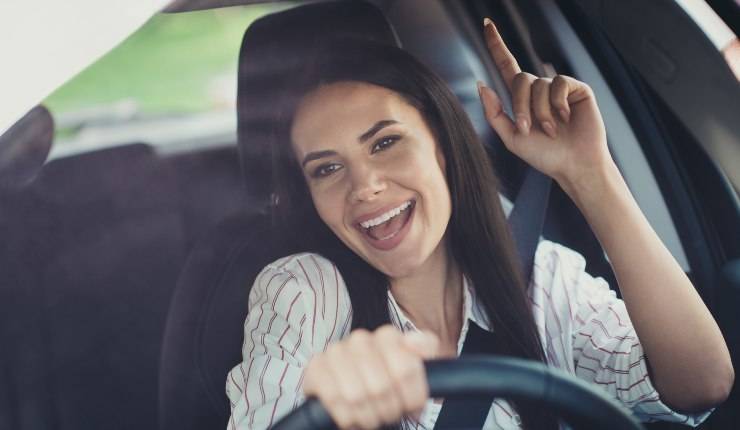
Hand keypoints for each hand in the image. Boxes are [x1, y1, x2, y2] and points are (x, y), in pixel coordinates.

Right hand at [302, 325, 438, 428]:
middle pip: (381, 386)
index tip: (411, 406)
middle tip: (388, 413)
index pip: (406, 369)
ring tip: (371, 416)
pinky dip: (347, 417)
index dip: (412, 396)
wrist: (354, 395)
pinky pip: (334, 400)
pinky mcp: (316, 368)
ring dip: (367, 416)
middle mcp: (360, 339)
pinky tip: (352, 417)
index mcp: (387, 336)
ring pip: (356, 395)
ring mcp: (336, 352)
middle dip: (388, 409)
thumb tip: (414, 342)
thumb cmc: (387, 383)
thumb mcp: (416, 367)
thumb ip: (425, 348)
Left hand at [477, 18, 613, 189]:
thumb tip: (481, 84)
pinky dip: (558, 103)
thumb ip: (494, 113)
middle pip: (520, 79)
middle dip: (521, 106)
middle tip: (530, 129)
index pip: (506, 66)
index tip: (487, 24)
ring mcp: (559, 89)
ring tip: (552, 131)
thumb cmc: (544, 156)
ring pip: (539, 84)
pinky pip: (559, 83)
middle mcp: (539, 90)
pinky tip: (566, 118)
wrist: (573, 166)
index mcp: (522, 99)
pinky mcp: (577, 89)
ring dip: (541, 112)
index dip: (497, 45)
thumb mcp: (512, 138)